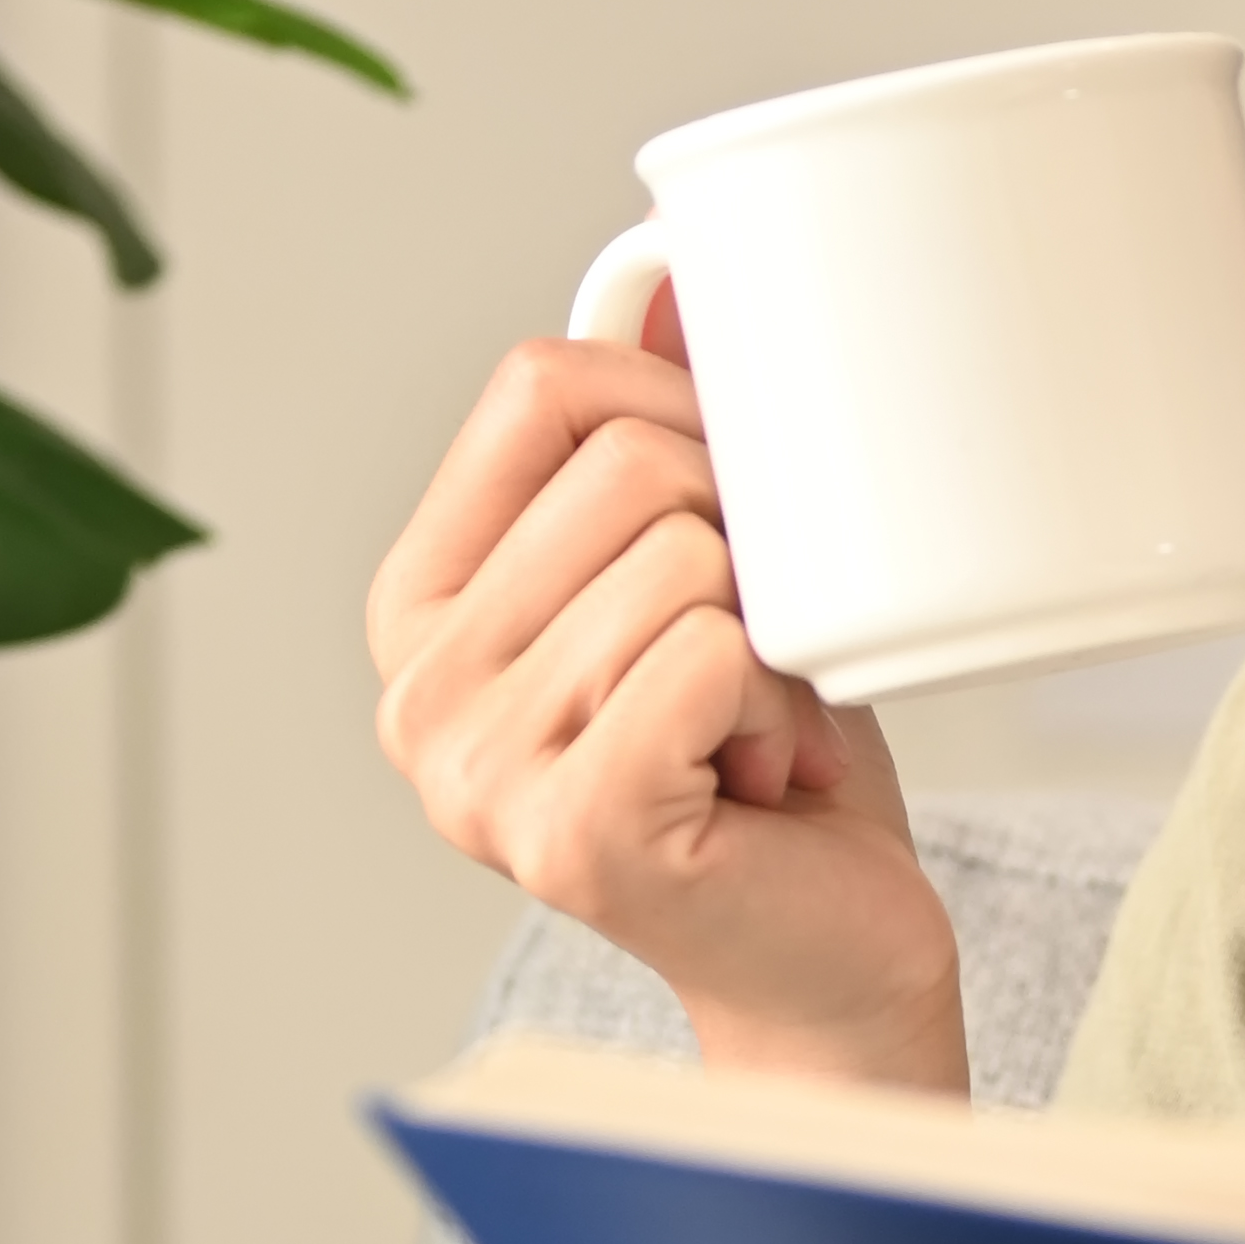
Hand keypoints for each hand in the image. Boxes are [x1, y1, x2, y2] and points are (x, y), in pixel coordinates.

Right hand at [363, 288, 969, 1091]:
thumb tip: (671, 277)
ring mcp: (479, 772)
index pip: (540, 385)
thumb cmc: (768, 775)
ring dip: (773, 647)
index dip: (677, 407)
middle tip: (751, 665)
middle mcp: (420, 691)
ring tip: (755, 738)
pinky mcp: (570, 831)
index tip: (731, 514)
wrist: (824, 966)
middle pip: (631, 467)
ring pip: (687, 560)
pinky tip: (762, 785)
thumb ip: (663, 434)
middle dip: (747, 549)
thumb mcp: (711, 573)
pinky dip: (781, 705)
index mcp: (421, 605)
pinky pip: (714, 651)